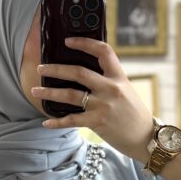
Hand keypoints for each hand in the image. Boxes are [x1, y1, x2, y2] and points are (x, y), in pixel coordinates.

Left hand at [31, 36, 153, 161]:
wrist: (146, 138)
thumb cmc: (134, 114)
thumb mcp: (126, 91)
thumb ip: (109, 81)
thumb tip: (84, 74)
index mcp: (119, 77)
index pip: (103, 51)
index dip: (84, 43)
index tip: (68, 41)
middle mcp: (111, 88)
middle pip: (78, 72)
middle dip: (56, 69)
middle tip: (40, 68)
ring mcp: (104, 105)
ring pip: (70, 95)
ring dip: (49, 93)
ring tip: (34, 91)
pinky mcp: (98, 122)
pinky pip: (72, 120)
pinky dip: (57, 122)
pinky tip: (45, 123)